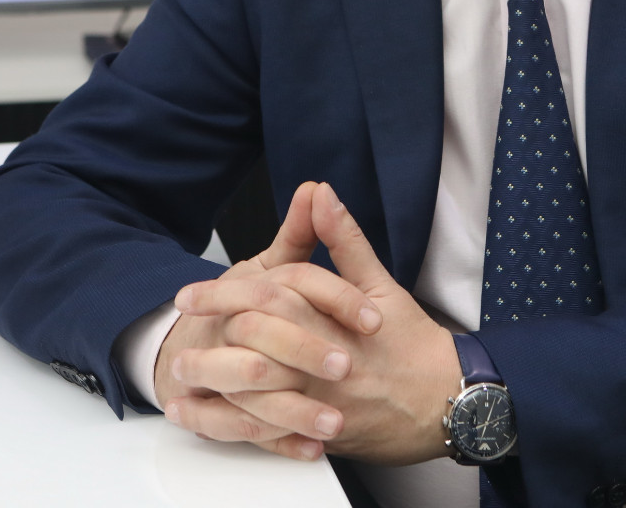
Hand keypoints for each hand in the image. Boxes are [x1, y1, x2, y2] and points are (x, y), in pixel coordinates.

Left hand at [179, 182, 463, 466]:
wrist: (447, 402)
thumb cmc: (412, 344)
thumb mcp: (379, 285)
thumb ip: (343, 241)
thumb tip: (320, 192)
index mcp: (332, 321)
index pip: (268, 299)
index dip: (223, 294)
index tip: (189, 294)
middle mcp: (323, 362)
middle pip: (254, 347)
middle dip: (209, 340)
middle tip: (178, 334)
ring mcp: (321, 402)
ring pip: (257, 395)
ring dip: (214, 386)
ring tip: (182, 378)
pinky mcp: (322, 433)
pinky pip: (270, 432)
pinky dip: (236, 425)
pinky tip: (210, 418)